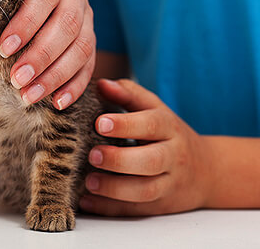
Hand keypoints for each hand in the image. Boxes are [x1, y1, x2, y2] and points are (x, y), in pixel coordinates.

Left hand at [0, 0, 94, 108]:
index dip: (27, 22)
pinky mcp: (92, 38)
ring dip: (56, 74)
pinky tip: (57, 102)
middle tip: (17, 79)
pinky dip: (75, 85)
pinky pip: (89, 64)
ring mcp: (87, 14)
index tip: (4, 48)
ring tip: (30, 95)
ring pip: (82, 45)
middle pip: (67, 22)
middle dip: (41, 54)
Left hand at [79, 79, 211, 215]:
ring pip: (145, 191)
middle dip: (119, 160)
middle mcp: (172, 156)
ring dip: (114, 189)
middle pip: (150, 161)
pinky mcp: (159, 205)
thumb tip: (101, 84)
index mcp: (169, 128)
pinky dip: (109, 207)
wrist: (206, 170)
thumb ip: (128, 94)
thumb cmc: (168, 133)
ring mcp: (168, 184)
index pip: (151, 124)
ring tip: (88, 181)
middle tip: (92, 155)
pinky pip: (135, 210)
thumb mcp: (154, 109)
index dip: (125, 124)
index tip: (99, 123)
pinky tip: (87, 201)